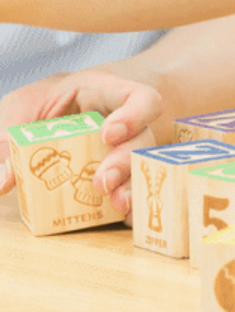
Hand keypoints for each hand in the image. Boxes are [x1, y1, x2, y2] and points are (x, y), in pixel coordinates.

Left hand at [0, 69, 161, 213]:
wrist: (59, 108)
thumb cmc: (46, 102)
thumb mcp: (24, 108)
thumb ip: (10, 137)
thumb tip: (2, 181)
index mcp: (108, 94)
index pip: (141, 99)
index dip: (134, 116)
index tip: (108, 135)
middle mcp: (128, 123)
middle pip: (143, 140)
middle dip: (124, 163)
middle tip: (102, 183)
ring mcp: (128, 149)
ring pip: (142, 167)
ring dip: (131, 187)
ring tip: (117, 205)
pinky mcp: (123, 175)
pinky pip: (137, 190)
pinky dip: (134, 206)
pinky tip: (123, 217)